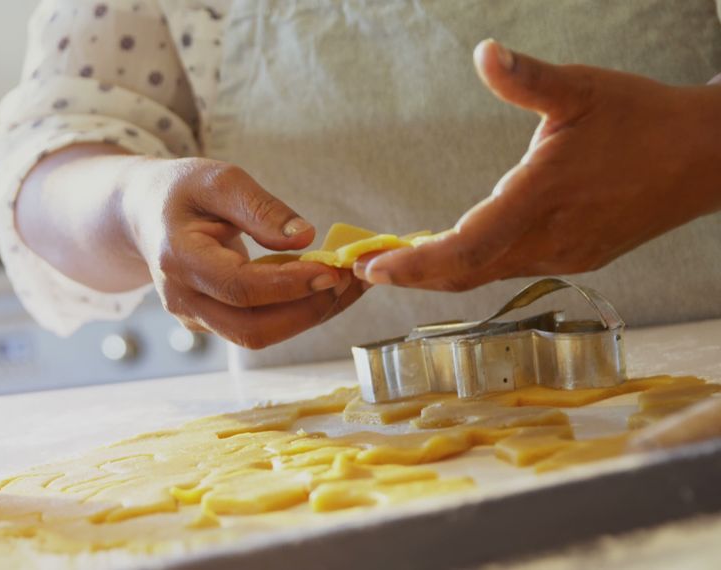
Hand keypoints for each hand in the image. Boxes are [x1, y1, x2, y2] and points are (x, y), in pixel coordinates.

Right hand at [121, 158, 365, 348]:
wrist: (143, 214)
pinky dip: (296, 312)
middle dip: (306, 311)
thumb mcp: (219, 180)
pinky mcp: (211, 322)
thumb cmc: (181, 191)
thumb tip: (306, 236)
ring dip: (308, 315)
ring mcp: (195, 317)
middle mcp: (183, 298)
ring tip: (348, 284)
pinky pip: (258, 327)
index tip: (330, 269)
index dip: (288, 284)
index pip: (238, 287)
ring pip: (258, 335)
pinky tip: (324, 287)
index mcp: (178, 259)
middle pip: (250, 329)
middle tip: (348, 280)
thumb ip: (260, 208)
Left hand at [359, 39, 720, 290]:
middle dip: (414, 275)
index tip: (375, 267)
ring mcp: (564, 255)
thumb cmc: (643, 119)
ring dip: (442, 273)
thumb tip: (484, 52)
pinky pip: (513, 268)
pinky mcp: (576, 258)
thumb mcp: (582, 88)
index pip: (466, 246)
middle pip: (467, 273)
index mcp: (542, 198)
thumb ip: (526, 78)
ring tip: (400, 263)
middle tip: (368, 269)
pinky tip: (455, 252)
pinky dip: (475, 266)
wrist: (708, 157)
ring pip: (489, 275)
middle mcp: (550, 239)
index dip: (416, 264)